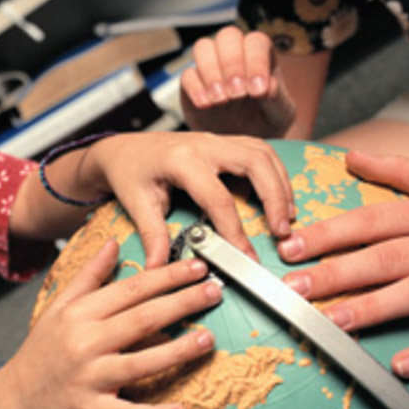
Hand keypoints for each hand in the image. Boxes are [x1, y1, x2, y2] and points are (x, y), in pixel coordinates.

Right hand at [0, 241, 220, 408]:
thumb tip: (113, 243)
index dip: (167, 276)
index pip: (131, 289)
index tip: (196, 267)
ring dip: (177, 351)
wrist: (15, 395)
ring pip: (140, 363)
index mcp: (80, 313)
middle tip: (214, 291)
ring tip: (207, 339)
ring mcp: (89, 377)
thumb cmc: (42, 348)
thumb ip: (89, 275)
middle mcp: (85, 342)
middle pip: (142, 319)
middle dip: (182, 303)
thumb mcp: (60, 305)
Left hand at [87, 132, 295, 266]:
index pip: (218, 198)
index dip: (235, 230)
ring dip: (280, 183)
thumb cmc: (128, 173)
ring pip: (263, 153)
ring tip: (286, 217)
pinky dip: (274, 173)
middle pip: (255, 162)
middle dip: (275, 196)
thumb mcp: (136, 204)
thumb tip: (159, 269)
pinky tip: (278, 197)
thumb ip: (152, 235)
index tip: (245, 256)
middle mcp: (204, 144)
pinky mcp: (223, 142)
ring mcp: (216, 139)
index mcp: (181, 160)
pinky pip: (259, 151)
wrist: (123, 148)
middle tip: (281, 230)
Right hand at [180, 26, 295, 137]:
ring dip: (211, 72)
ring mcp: (210, 68)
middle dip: (232, 63)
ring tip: (221, 100)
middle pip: (227, 36)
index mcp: (260, 55)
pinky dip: (195, 88)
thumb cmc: (264, 122)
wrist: (242, 141)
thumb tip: (268, 87)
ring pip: (203, 48)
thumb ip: (278, 99)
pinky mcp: (191, 85)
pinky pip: (187, 75)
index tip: (258, 91)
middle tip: (237, 93)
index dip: (256, 62)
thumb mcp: (281, 115)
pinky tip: (206, 105)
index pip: (256, 42)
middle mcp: (234, 55)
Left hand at [278, 150, 408, 377]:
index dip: (330, 233)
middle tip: (294, 290)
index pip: (373, 220)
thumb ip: (402, 169)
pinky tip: (401, 365)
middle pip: (388, 256)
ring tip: (334, 322)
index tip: (289, 247)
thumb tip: (352, 157)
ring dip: (376, 307)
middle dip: (338, 272)